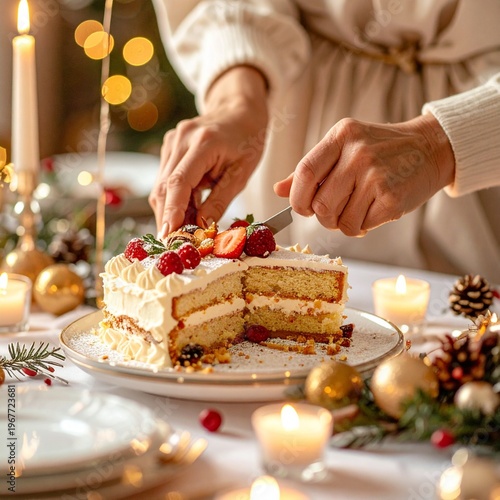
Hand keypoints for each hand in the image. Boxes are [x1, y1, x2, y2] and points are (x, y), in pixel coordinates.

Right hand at [149, 66, 268, 237]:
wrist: (239, 111)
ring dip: (169, 210)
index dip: (172, 211)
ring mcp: (172, 141)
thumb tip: (201, 227)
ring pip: (161, 185)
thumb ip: (220, 200)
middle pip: (164, 186)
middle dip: (167, 217)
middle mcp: (181, 139)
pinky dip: (173, 198)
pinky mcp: (169, 146)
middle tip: (175, 242)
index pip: (179, 182)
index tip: (168, 235)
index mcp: (203, 143)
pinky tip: (185, 211)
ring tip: (183, 230)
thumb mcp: (241, 174)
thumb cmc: (247, 142)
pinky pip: (165, 178)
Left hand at [274, 114, 454, 236]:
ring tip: (357, 209)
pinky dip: (362, 226)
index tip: (302, 208)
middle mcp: (357, 153)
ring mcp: (376, 175)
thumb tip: (278, 190)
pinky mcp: (392, 197)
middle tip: (336, 211)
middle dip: (323, 217)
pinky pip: (360, 226)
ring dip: (344, 223)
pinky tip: (373, 211)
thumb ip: (311, 170)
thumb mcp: (344, 148)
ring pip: (339, 220)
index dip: (297, 198)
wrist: (429, 149)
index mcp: (340, 137)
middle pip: (320, 204)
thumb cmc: (380, 151)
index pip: (304, 172)